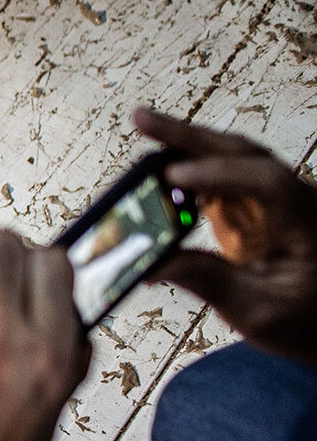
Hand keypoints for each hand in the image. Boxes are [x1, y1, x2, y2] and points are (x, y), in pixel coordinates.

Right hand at [136, 107, 316, 364]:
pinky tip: (158, 163)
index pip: (267, 182)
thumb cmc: (307, 321)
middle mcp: (296, 198)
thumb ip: (208, 282)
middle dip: (190, 136)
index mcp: (308, 223)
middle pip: (243, 153)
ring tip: (144, 125)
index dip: (219, 174)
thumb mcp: (260, 314)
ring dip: (187, 142)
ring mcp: (277, 197)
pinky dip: (189, 164)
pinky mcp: (257, 204)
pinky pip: (222, 173)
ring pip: (232, 156)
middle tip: (141, 119)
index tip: (175, 176)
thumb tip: (151, 262)